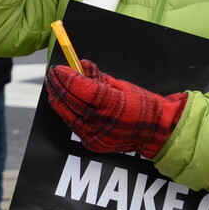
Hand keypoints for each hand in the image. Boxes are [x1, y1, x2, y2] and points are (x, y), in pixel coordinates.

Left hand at [45, 59, 187, 158]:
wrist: (156, 132)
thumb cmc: (142, 105)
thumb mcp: (123, 85)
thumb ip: (100, 78)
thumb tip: (82, 65)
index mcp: (112, 103)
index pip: (82, 88)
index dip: (67, 77)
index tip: (59, 68)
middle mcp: (102, 122)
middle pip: (71, 102)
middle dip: (58, 87)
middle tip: (51, 75)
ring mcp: (96, 135)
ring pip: (68, 116)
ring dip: (58, 100)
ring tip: (53, 88)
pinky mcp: (93, 144)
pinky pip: (74, 126)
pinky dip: (66, 113)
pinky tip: (62, 104)